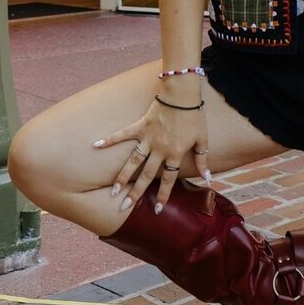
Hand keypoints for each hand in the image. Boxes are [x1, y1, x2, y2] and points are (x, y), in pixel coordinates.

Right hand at [94, 99, 209, 214]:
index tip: (157, 210)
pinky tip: (96, 145)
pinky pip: (123, 134)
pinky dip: (110, 139)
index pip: (169, 179)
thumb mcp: (202, 139)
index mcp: (175, 153)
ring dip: (122, 176)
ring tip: (113, 190)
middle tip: (123, 207)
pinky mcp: (140, 126)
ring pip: (133, 161)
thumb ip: (202, 159)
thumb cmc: (194, 116)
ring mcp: (148, 138)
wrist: (182, 94)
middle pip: (146, 175)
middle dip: (136, 192)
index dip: (164, 195)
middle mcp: (159, 149)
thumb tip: (207, 178)